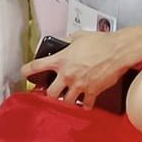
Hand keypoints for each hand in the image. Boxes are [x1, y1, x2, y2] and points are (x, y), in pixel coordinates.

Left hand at [21, 28, 137, 106]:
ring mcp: (79, 85)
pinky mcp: (92, 92)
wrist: (117, 52)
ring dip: (67, 99)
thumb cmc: (100, 42)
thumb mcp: (79, 36)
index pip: (37, 66)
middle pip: (50, 93)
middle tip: (55, 90)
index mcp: (61, 59)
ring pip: (66, 101)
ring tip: (70, 96)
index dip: (27, 71)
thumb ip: (69, 41)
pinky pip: (85, 105)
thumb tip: (66, 41)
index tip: (24, 73)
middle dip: (51, 93)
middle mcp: (67, 75)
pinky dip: (85, 105)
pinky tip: (85, 103)